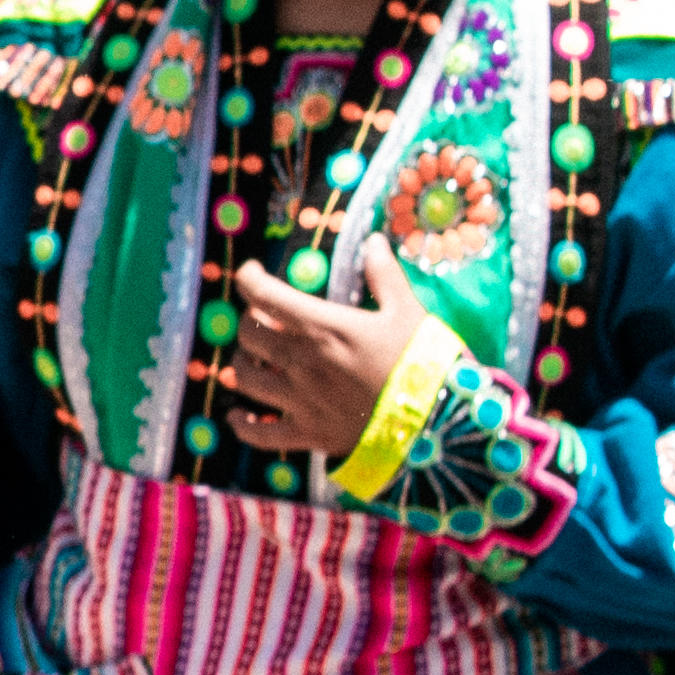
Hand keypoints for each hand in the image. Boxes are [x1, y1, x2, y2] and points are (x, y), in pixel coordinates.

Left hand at [210, 255, 432, 468]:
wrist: (435, 420)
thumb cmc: (421, 362)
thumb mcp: (407, 311)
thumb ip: (384, 275)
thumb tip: (373, 240)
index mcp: (322, 327)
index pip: (263, 294)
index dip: (248, 279)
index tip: (251, 273)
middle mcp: (301, 362)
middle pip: (248, 335)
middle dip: (250, 321)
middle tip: (263, 319)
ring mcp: (300, 401)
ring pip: (244, 379)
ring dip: (242, 364)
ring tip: (254, 360)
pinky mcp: (307, 434)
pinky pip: (259, 434)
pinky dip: (242, 425)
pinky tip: (238, 417)